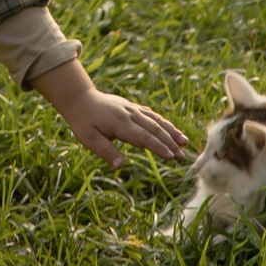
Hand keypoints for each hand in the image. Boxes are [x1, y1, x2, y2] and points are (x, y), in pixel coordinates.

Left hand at [32, 60, 192, 165]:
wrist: (80, 98)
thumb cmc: (83, 122)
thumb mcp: (89, 139)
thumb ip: (106, 151)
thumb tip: (120, 166)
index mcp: (120, 123)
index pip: (143, 137)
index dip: (158, 147)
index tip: (171, 156)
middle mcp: (129, 114)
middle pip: (154, 129)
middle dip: (170, 142)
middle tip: (182, 156)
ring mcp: (132, 109)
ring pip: (156, 120)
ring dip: (171, 131)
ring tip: (185, 142)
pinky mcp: (132, 107)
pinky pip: (151, 114)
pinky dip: (163, 122)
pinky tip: (171, 130)